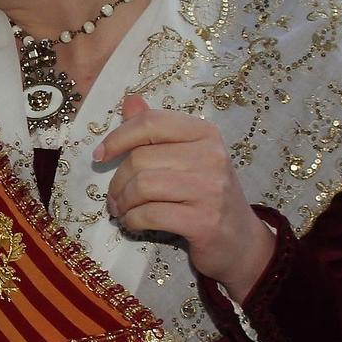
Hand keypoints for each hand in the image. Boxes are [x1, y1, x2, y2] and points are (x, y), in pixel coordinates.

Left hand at [94, 95, 275, 296]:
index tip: (100, 156)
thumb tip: (130, 101)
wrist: (241, 241)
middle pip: (140, 158)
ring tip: (123, 210)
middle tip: (116, 197)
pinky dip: (132, 220)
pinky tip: (134, 223)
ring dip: (123, 203)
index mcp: (205, 134)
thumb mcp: (187, 157)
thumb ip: (157, 130)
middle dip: (118, 181)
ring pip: (142, 186)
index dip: (117, 138)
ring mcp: (210, 189)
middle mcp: (211, 156)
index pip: (151, 123)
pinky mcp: (203, 221)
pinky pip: (149, 214)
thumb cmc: (206, 195)